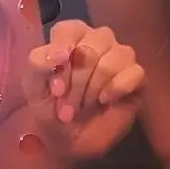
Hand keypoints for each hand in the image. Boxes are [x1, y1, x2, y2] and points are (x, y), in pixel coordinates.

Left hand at [23, 19, 144, 159]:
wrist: (67, 138)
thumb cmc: (48, 106)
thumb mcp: (33, 86)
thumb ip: (39, 64)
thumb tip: (61, 54)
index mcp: (69, 35)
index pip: (68, 29)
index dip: (61, 56)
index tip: (56, 86)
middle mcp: (96, 40)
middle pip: (92, 45)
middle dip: (77, 80)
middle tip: (66, 105)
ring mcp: (118, 56)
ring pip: (114, 57)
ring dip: (94, 87)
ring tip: (83, 105)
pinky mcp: (136, 77)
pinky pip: (135, 72)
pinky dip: (117, 88)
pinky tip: (105, 100)